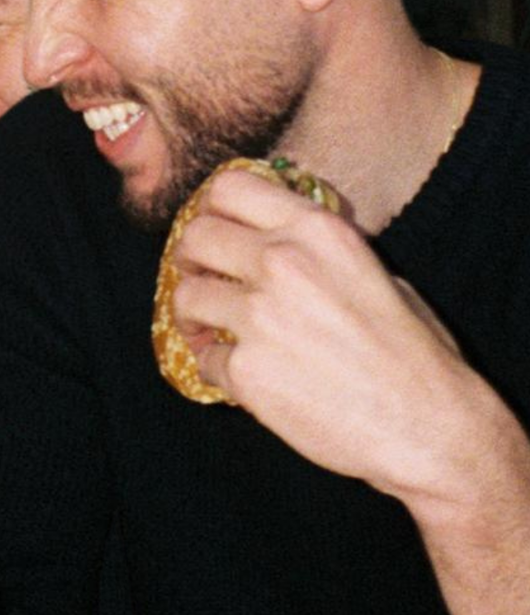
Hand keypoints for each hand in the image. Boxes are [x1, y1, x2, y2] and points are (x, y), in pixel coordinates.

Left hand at [172, 168, 488, 505]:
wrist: (430, 428)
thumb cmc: (414, 354)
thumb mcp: (375, 271)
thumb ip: (316, 250)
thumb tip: (269, 240)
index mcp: (317, 229)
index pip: (230, 186)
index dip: (210, 208)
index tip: (212, 230)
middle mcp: (282, 261)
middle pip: (196, 236)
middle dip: (190, 259)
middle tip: (200, 280)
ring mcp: (258, 315)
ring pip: (185, 296)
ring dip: (193, 315)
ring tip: (211, 333)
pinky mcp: (246, 369)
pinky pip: (205, 358)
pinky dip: (217, 368)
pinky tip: (243, 376)